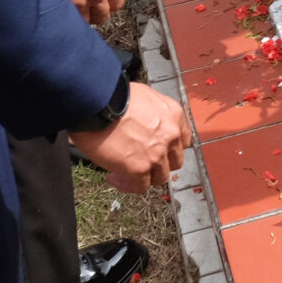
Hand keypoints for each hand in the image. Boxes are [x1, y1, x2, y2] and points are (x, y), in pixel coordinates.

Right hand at [51, 0, 124, 26]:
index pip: (117, 3)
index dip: (110, 5)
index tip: (105, 4)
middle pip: (103, 16)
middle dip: (97, 14)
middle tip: (91, 9)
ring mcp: (81, 0)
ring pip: (86, 21)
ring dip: (82, 16)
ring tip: (77, 10)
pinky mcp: (65, 2)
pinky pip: (70, 16)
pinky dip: (69, 14)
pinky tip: (66, 9)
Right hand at [70, 82, 188, 193]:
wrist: (98, 104)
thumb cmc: (114, 95)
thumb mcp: (144, 95)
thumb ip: (153, 112)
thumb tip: (144, 122)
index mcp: (174, 115)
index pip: (183, 140)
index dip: (170, 148)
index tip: (160, 151)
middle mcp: (170, 136)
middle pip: (174, 161)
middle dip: (159, 164)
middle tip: (143, 163)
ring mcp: (157, 154)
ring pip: (160, 177)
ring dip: (145, 177)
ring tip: (126, 172)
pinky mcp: (139, 169)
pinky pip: (140, 187)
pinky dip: (127, 185)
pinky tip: (114, 177)